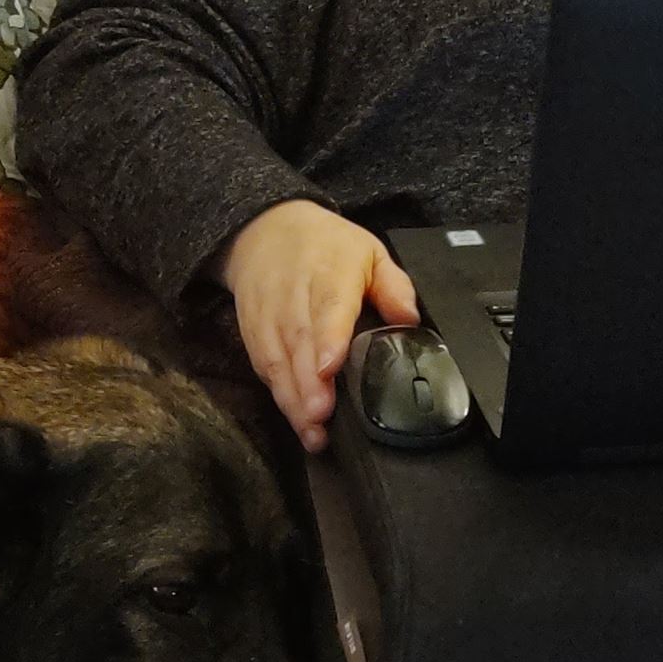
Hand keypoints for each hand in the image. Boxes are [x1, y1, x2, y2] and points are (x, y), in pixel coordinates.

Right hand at [218, 200, 420, 451]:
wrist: (265, 229)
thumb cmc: (325, 247)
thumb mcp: (369, 252)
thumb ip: (394, 286)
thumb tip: (410, 319)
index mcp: (330, 272)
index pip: (327, 307)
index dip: (327, 339)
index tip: (330, 368)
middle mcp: (294, 295)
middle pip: (298, 342)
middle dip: (308, 384)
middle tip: (321, 417)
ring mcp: (268, 315)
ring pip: (276, 359)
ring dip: (292, 398)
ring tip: (311, 431)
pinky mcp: (252, 332)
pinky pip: (262, 365)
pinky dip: (277, 394)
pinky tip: (295, 419)